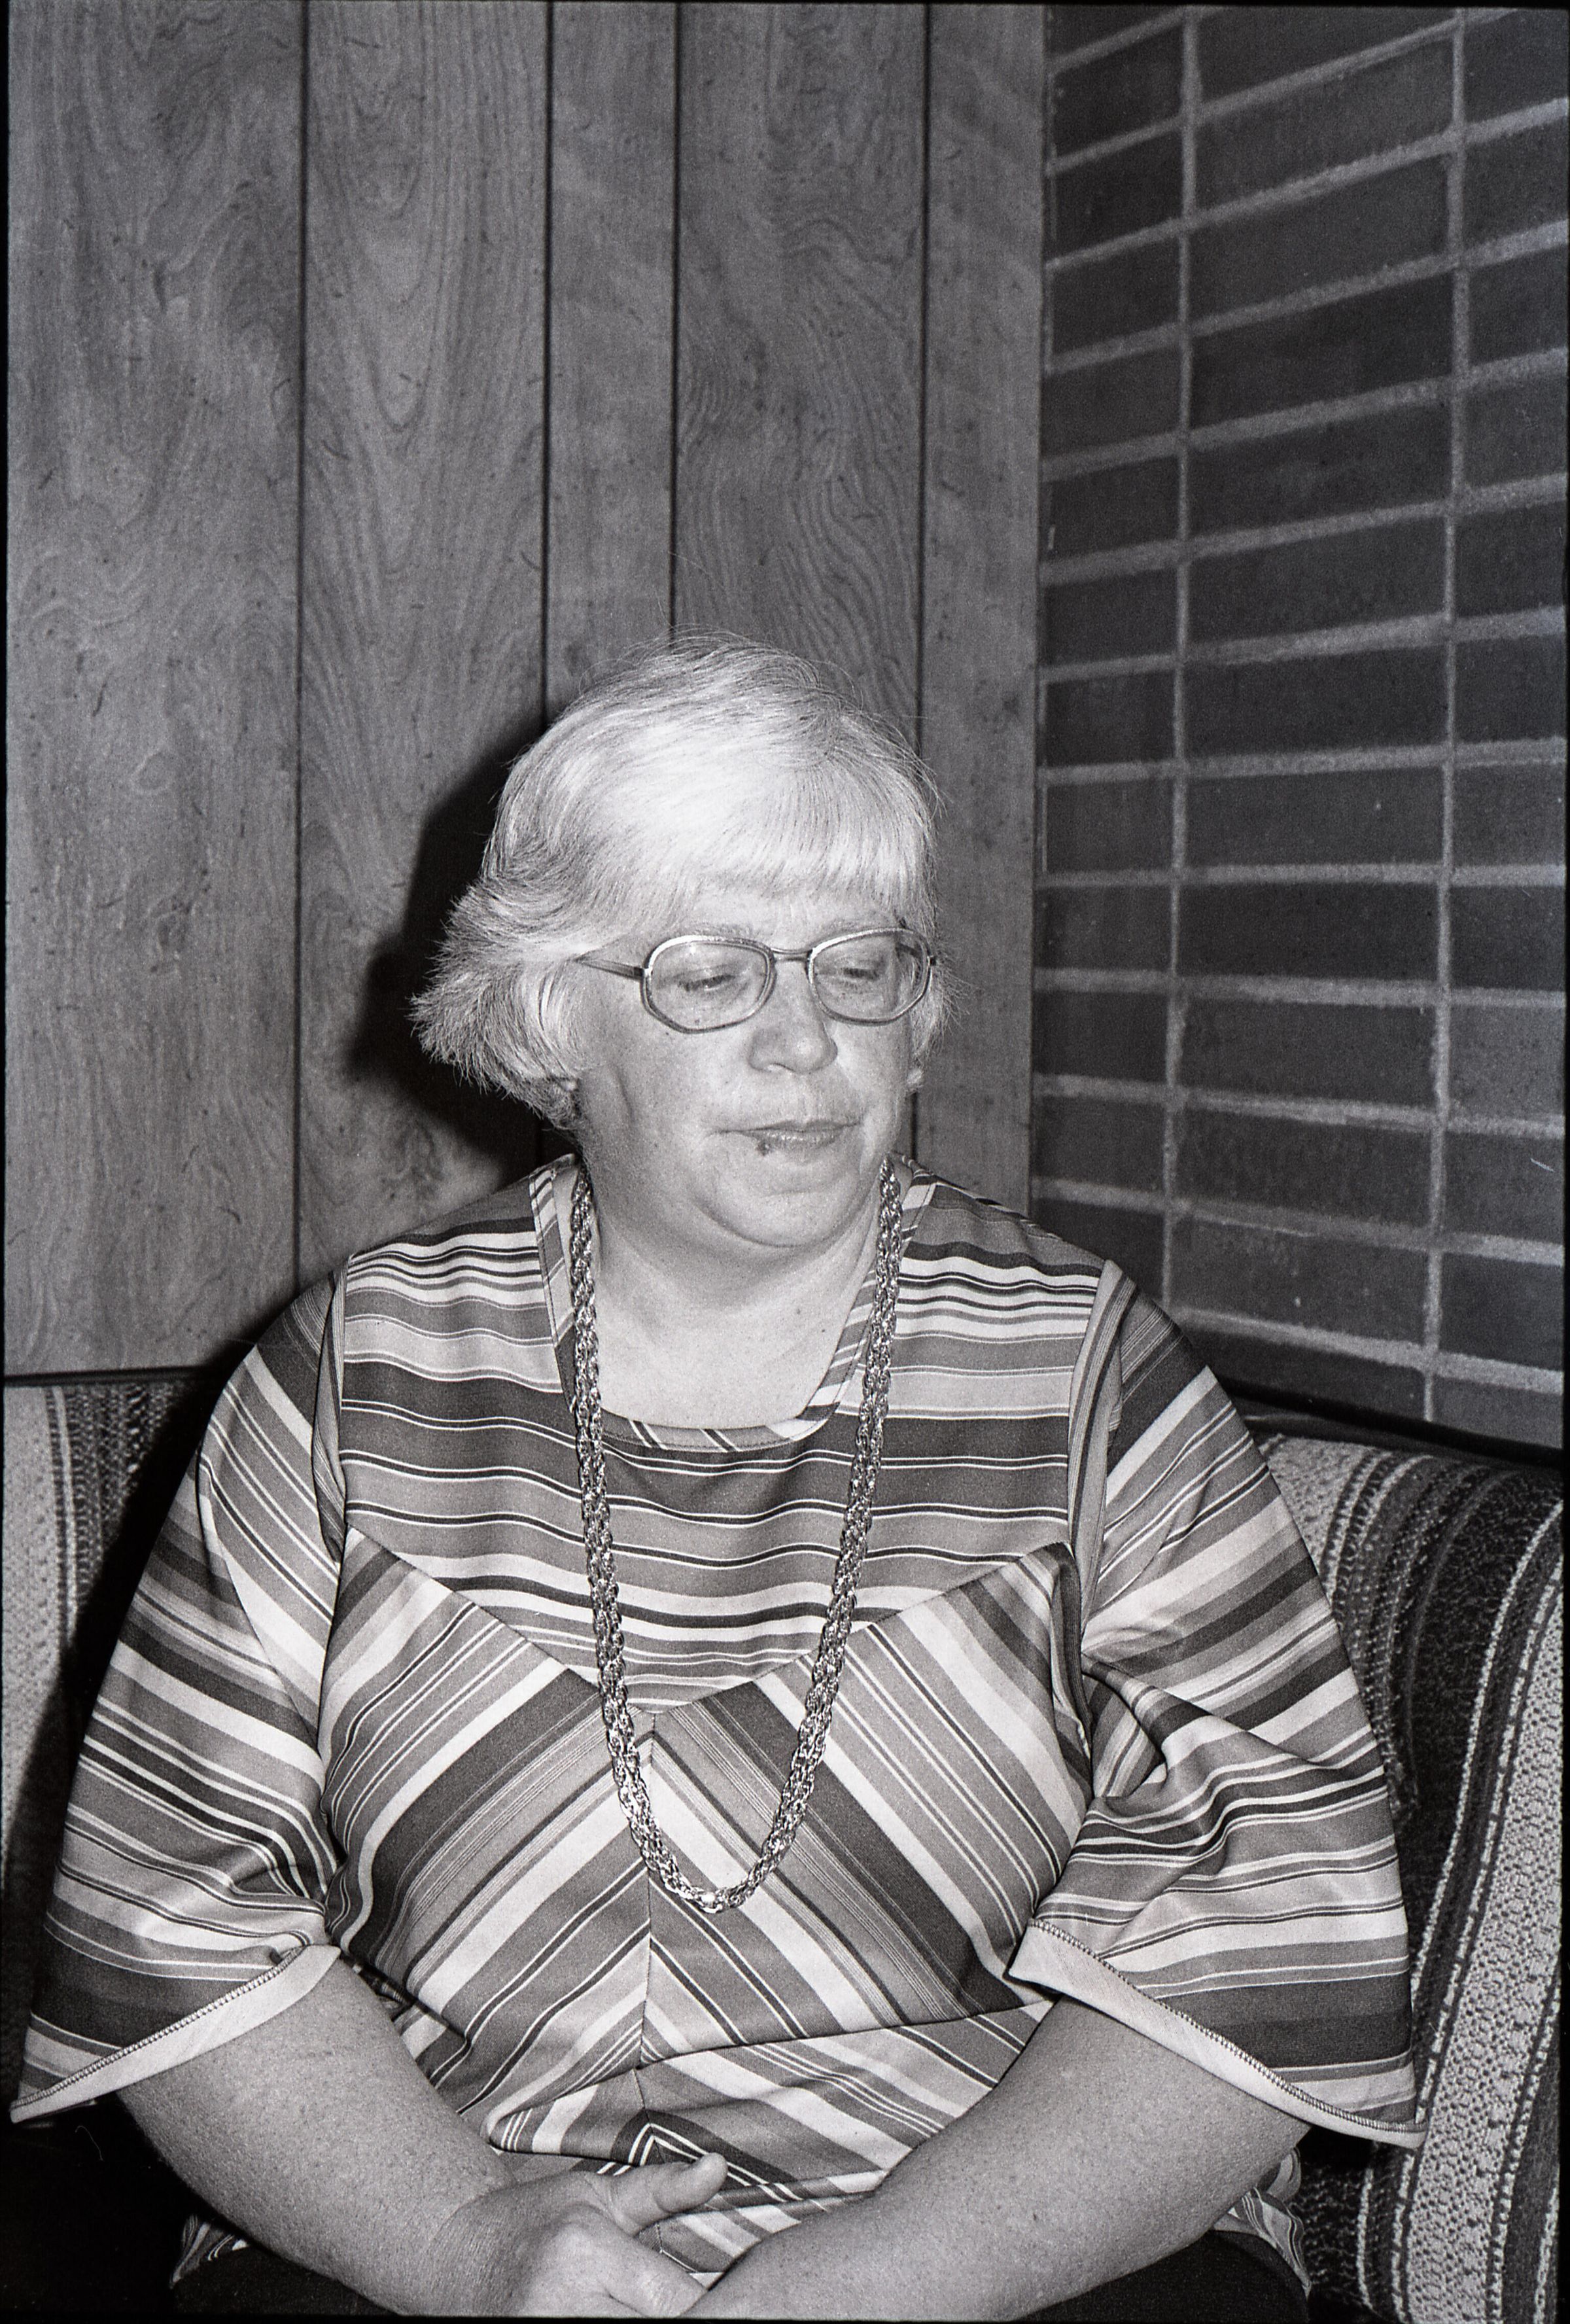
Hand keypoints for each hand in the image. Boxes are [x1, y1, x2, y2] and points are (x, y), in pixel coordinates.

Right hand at [420, 2152, 728, 2315]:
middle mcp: (567, 2304)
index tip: (706, 2293)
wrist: (458, 2259)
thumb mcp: (599, 2195)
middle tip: (673, 2301)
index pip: (679, 2300)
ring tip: (640, 2307)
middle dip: (678, 2317)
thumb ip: (663, 2190)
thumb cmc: (538, 2222)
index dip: (704, 2301)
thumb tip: (718, 2167)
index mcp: (588, 2250)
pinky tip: (616, 2317)